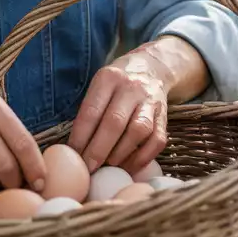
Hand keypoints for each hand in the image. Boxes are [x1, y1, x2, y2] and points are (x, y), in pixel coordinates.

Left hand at [67, 51, 169, 176]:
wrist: (152, 68)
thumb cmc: (117, 84)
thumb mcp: (99, 86)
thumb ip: (89, 111)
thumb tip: (75, 150)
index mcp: (109, 78)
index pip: (92, 111)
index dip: (81, 137)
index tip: (73, 158)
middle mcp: (131, 87)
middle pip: (114, 122)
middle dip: (99, 150)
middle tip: (89, 168)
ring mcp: (151, 101)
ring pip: (138, 131)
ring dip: (121, 154)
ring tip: (108, 167)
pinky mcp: (164, 115)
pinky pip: (157, 140)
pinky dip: (143, 158)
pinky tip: (129, 167)